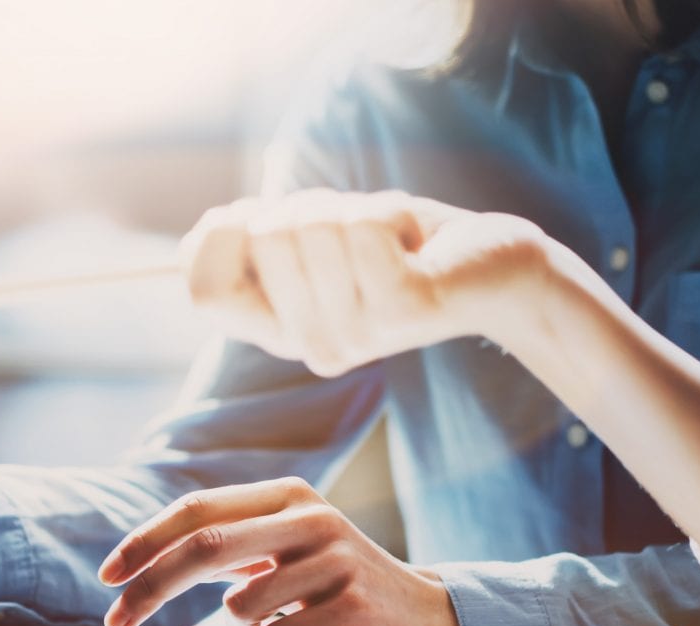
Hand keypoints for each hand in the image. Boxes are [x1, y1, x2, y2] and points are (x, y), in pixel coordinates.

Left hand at [98, 477, 460, 625]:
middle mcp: (311, 518)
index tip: (107, 575)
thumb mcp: (288, 550)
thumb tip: (144, 563)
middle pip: (204, 547)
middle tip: (116, 621)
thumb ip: (232, 545)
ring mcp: (336, 561)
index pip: (198, 509)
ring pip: (240, 609)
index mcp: (288, 496)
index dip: (145, 541)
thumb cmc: (340, 590)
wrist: (428, 620)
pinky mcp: (353, 607)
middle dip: (149, 588)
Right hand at [182, 189, 588, 376]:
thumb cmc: (402, 247)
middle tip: (356, 233)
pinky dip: (391, 212)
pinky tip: (416, 246)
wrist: (494, 269)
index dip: (218, 236)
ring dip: (355, 208)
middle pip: (262, 237)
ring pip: (313, 225)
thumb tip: (214, 227)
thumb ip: (262, 237)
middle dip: (309, 205)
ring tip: (391, 241)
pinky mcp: (400, 309)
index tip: (259, 216)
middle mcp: (313, 345)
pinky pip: (363, 227)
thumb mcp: (321, 239)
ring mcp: (356, 333)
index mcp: (283, 332)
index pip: (205, 291)